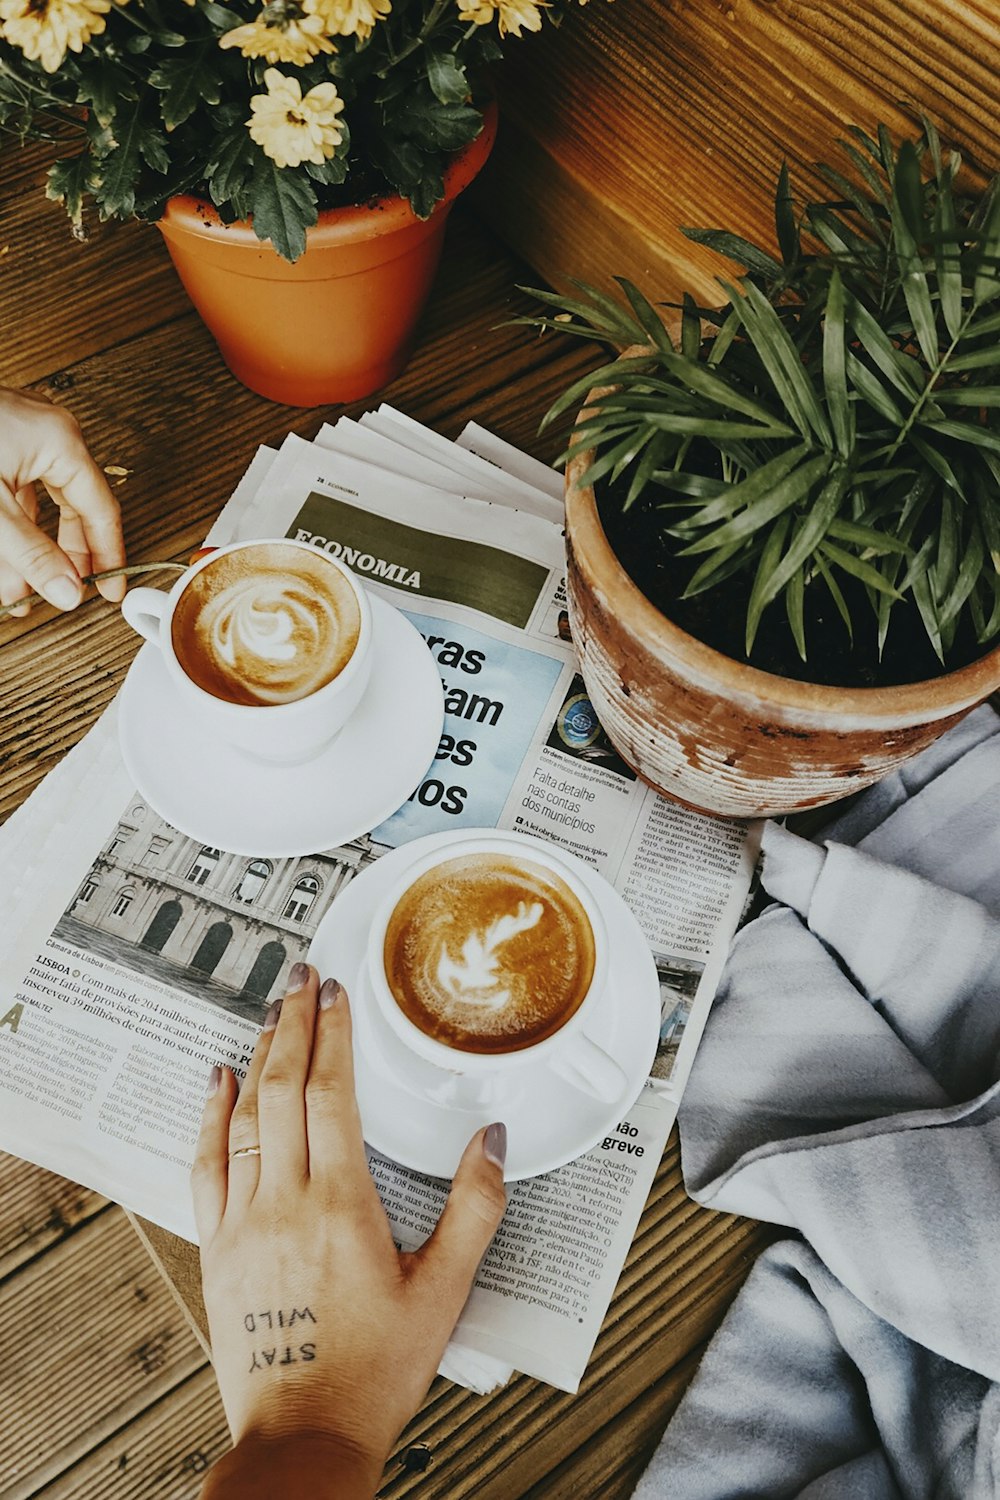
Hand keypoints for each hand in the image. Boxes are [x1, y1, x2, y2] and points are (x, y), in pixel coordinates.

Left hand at [0, 387, 125, 615]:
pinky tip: (0, 559)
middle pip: (72, 507)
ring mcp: (18, 435)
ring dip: (28, 549)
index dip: (106, 556)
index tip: (109, 590)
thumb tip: (65, 589)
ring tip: (17, 588)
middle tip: (63, 591)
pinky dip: (9, 527)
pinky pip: (12, 491)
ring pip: (37, 504)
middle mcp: (46, 434)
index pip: (100, 510)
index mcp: (60, 442)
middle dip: (60, 558)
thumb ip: (30, 554)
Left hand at [193, 964, 506, 1498]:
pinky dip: (209, 1115)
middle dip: (293, 1022)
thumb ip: (475, 1209)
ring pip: (244, 1116)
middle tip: (302, 976)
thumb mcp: (445, 1291)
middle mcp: (285, 1203)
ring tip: (271, 1012)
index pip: (333, 1094)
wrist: (303, 1437)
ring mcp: (243, 1223)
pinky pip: (205, 1164)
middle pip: (284, 1088)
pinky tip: (216, 1080)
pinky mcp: (217, 1247)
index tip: (340, 993)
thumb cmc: (374, 1372)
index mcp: (342, 1206)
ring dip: (258, 1056)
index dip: (335, 1034)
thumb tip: (492, 1140)